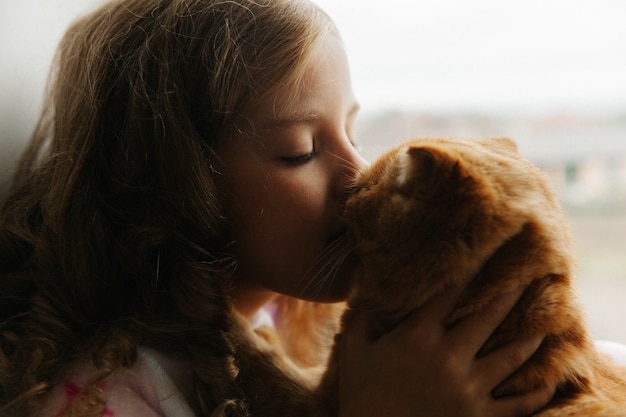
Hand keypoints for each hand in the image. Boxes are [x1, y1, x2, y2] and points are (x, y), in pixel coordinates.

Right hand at [338, 284, 555, 416]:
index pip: (449, 293)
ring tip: (547, 323)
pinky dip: (536, 394)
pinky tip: (548, 382)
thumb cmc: (362, 395)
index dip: (470, 269)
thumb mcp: (353, 349)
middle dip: (512, 292)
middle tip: (531, 275)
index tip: (486, 251)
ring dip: (532, 337)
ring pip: (513, 356)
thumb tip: (364, 282)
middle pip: (489, 315)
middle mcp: (448, 357)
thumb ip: (361, 314)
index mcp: (418, 336)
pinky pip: (518, 405)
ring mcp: (468, 389)